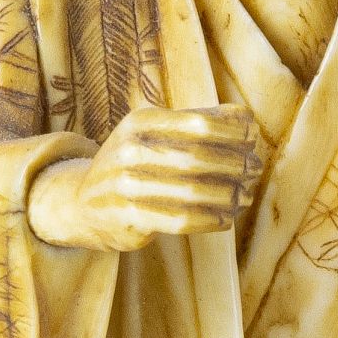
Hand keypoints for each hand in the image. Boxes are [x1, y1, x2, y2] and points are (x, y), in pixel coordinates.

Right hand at [28, 105, 265, 252]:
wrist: (83, 202)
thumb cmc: (133, 162)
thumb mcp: (155, 132)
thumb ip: (197, 121)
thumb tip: (246, 118)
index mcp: (141, 122)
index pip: (200, 124)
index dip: (233, 132)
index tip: (253, 139)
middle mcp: (130, 150)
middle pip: (199, 158)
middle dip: (234, 164)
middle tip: (254, 171)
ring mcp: (126, 185)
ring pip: (192, 192)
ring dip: (227, 196)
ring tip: (244, 197)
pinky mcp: (128, 217)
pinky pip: (180, 220)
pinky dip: (210, 220)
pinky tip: (226, 218)